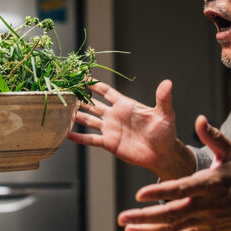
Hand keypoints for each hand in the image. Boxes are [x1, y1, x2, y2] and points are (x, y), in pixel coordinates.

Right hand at [68, 79, 192, 178]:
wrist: (163, 154)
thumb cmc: (165, 132)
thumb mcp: (164, 113)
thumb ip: (163, 98)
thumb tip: (168, 83)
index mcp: (126, 105)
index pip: (107, 92)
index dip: (95, 85)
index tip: (82, 77)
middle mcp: (115, 116)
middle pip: (93, 104)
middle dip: (80, 97)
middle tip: (66, 90)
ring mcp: (111, 129)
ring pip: (89, 120)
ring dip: (77, 115)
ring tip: (62, 110)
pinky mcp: (109, 143)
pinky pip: (91, 139)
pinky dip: (80, 138)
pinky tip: (68, 134)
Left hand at [117, 115, 230, 230]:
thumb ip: (214, 137)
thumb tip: (199, 119)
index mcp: (210, 184)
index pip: (181, 189)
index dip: (159, 192)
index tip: (138, 194)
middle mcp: (205, 205)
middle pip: (171, 213)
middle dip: (144, 216)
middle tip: (122, 217)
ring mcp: (205, 220)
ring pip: (172, 227)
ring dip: (148, 228)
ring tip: (126, 228)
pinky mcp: (205, 229)